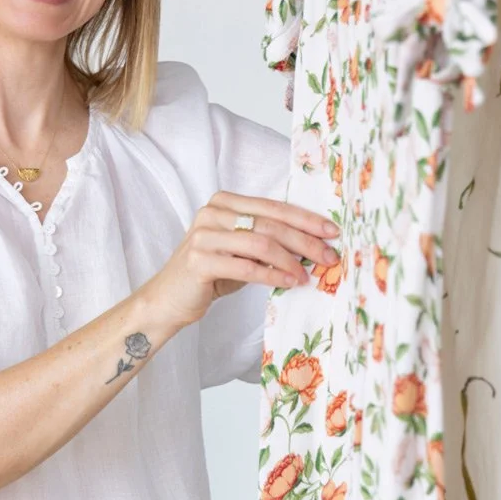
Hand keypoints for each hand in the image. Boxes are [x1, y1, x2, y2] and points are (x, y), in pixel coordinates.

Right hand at [141, 191, 340, 328]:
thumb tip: (313, 244)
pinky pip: (245, 266)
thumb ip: (267, 240)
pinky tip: (289, 282)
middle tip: (329, 256)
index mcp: (224, 201)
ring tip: (308, 275)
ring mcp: (203, 235)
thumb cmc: (211, 272)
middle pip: (269, 224)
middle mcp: (212, 212)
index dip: (305, 219)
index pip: (273, 207)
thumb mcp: (240, 249)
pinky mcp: (199, 260)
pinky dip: (271, 275)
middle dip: (304, 241)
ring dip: (290, 260)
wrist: (168, 298)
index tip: (332, 231)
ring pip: (260, 243)